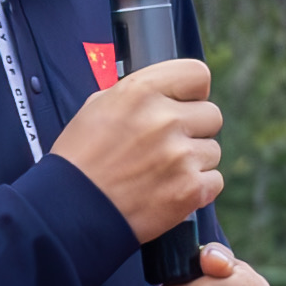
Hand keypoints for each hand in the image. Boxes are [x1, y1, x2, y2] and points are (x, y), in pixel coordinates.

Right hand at [51, 57, 221, 242]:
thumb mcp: (98, 107)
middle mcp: (165, 119)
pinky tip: (169, 190)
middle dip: (193, 130)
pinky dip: (197, 188)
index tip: (183, 105)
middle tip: (168, 146)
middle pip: (212, 115)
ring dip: (194, 161)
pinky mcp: (190, 189)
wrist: (71, 211)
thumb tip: (167, 93)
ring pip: (212, 150)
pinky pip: (214, 181)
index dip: (192, 92)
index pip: (198, 75)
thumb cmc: (80, 160)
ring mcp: (181, 156)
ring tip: (162, 172)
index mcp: (141, 91)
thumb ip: (139, 95)